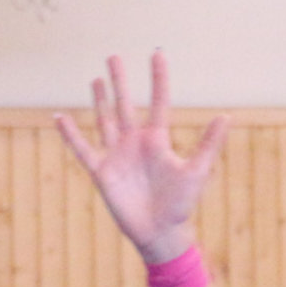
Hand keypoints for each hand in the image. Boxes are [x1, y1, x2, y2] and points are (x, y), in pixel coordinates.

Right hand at [54, 51, 227, 264]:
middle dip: (121, 81)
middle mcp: (135, 143)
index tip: (157, 54)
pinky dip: (70, 135)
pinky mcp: (102, 171)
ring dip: (100, 100)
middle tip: (114, 55)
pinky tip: (59, 117)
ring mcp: (117, 155)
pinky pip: (83, 149)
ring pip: (105, 120)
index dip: (158, 79)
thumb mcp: (197, 171)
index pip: (157, 102)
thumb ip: (209, 143)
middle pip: (125, 105)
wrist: (161, 232)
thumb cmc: (180, 204)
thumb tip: (226, 116)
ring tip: (96, 78)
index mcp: (157, 140)